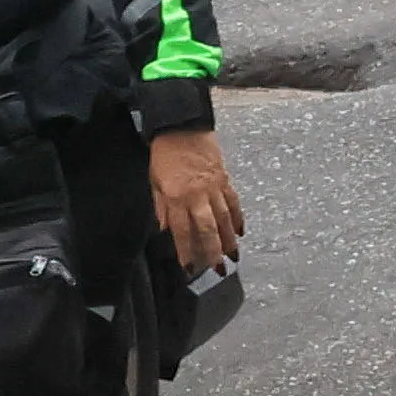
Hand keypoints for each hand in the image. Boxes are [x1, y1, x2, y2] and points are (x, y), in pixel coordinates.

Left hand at [148, 128, 245, 273]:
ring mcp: (214, 187)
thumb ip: (162, 207)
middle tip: (219, 269)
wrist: (182, 127)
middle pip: (208, 229)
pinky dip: (238, 218)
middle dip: (213, 251)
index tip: (189, 267)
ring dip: (229, 240)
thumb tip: (166, 229)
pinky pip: (234, 202)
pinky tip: (240, 232)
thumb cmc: (165, 154)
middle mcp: (197, 195)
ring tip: (234, 256)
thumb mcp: (155, 182)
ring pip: (224, 218)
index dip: (186, 251)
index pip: (181, 230)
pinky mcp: (225, 179)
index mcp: (176, 197)